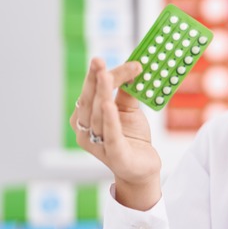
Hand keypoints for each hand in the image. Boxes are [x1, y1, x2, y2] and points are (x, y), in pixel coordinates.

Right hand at [69, 58, 161, 209]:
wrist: (142, 168)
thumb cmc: (131, 137)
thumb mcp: (129, 111)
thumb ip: (127, 92)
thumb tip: (133, 67)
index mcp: (85, 117)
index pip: (92, 92)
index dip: (103, 75)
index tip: (122, 62)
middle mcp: (85, 131)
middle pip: (90, 101)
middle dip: (94, 80)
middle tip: (98, 61)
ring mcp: (98, 144)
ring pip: (98, 115)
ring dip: (102, 94)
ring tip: (106, 76)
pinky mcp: (114, 155)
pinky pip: (110, 134)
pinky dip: (109, 118)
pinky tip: (109, 104)